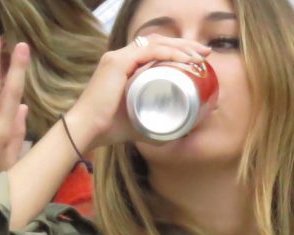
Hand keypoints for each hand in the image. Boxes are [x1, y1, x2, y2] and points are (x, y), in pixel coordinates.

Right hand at [68, 34, 211, 148]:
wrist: (87, 131)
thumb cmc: (111, 130)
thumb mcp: (141, 125)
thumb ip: (158, 126)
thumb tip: (181, 132)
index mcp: (125, 66)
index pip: (155, 50)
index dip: (178, 51)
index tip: (198, 59)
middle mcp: (121, 57)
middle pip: (159, 42)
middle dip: (185, 45)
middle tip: (206, 53)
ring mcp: (118, 58)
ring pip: (156, 43)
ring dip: (181, 47)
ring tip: (200, 56)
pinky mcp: (116, 63)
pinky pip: (148, 52)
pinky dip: (169, 54)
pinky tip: (185, 60)